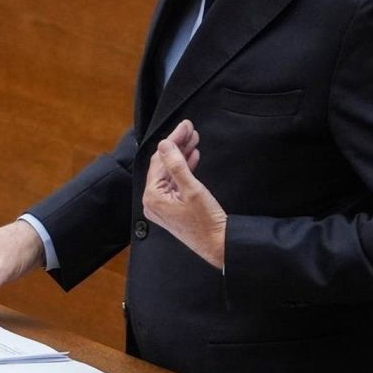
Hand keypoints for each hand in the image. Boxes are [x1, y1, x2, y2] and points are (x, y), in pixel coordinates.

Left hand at [142, 119, 227, 269]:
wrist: (219, 246)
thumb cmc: (206, 222)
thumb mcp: (192, 189)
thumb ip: (176, 165)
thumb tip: (165, 144)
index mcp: (152, 197)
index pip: (159, 160)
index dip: (172, 140)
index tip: (185, 126)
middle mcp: (153, 201)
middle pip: (163, 165)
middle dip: (177, 145)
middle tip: (190, 128)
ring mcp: (162, 205)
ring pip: (170, 172)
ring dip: (182, 155)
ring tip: (193, 138)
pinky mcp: (173, 208)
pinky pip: (175, 183)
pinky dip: (184, 169)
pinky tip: (192, 156)